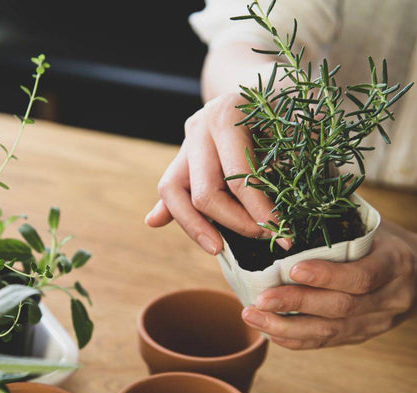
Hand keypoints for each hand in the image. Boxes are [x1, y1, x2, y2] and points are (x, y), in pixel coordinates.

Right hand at [145, 93, 288, 253]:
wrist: (258, 82)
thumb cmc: (284, 104)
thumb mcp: (297, 120)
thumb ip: (294, 154)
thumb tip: (285, 198)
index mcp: (225, 115)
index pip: (238, 178)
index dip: (260, 211)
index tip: (283, 232)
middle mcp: (198, 127)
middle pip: (204, 194)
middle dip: (236, 223)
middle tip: (265, 237)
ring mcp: (185, 142)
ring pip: (174, 193)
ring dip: (195, 226)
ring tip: (218, 249)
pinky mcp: (181, 156)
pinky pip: (169, 187)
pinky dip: (166, 208)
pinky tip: (156, 222)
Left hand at [241, 223, 416, 348]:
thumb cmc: (383, 242)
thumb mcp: (372, 226)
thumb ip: (338, 221)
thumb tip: (291, 197)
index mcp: (394, 264)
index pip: (362, 276)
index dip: (326, 276)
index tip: (292, 270)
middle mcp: (390, 298)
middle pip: (340, 307)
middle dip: (296, 304)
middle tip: (260, 299)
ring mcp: (376, 322)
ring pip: (330, 332)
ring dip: (286, 327)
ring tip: (252, 317)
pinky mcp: (361, 336)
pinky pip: (326, 343)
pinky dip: (295, 339)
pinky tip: (269, 331)